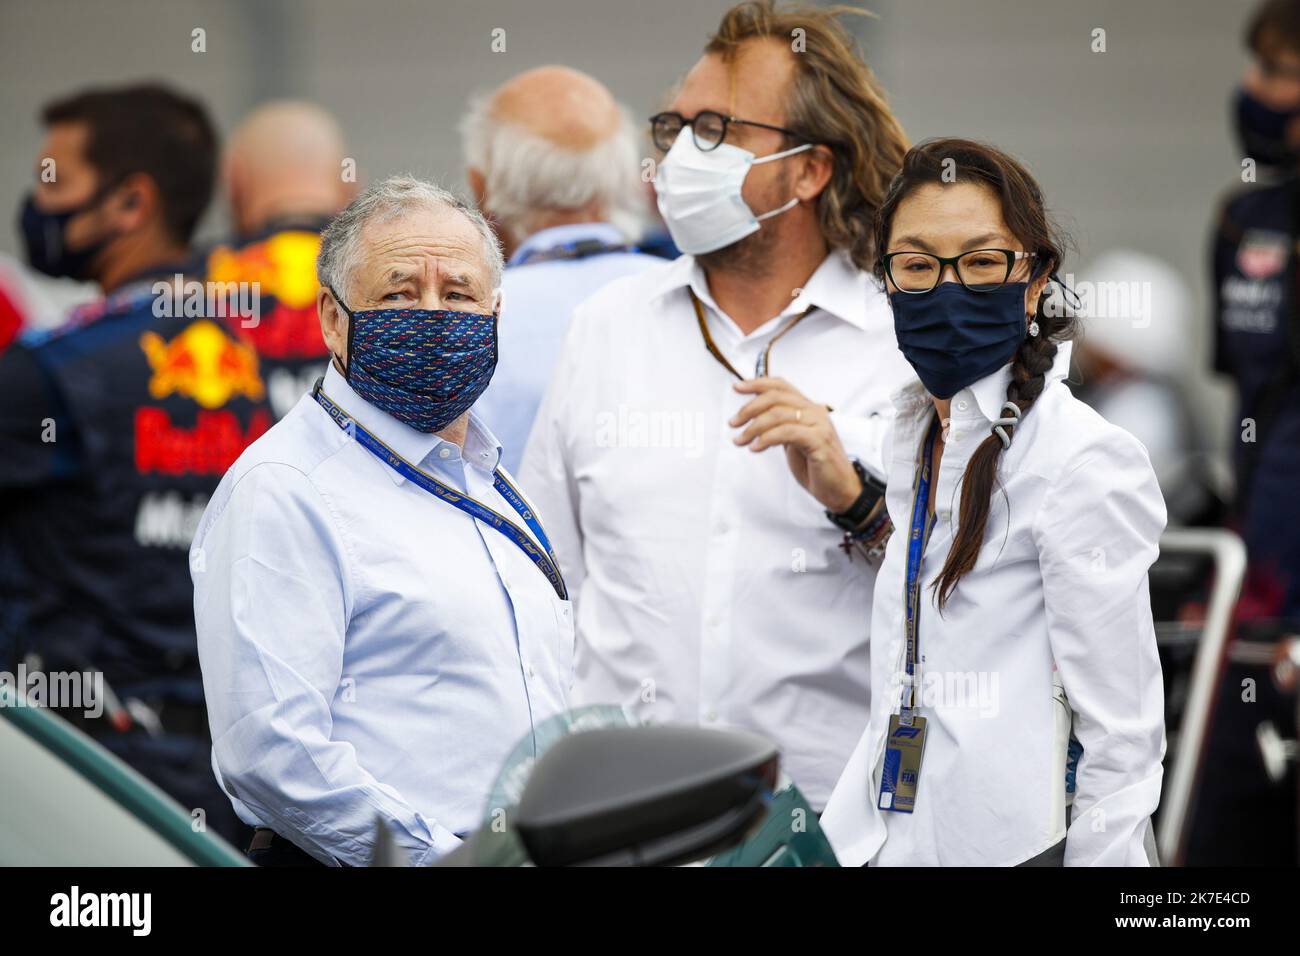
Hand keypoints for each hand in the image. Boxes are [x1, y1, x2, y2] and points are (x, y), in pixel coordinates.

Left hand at [729, 376, 861, 513]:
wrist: (840, 489)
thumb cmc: (816, 466)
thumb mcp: (793, 441)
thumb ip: (780, 425)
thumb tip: (755, 416)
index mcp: (808, 408)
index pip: (781, 386)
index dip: (758, 384)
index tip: (737, 387)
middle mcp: (815, 412)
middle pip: (776, 397)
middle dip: (749, 409)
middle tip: (734, 423)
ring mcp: (819, 425)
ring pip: (778, 415)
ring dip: (753, 428)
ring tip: (740, 441)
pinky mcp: (819, 441)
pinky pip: (787, 432)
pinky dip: (767, 439)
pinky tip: (755, 448)